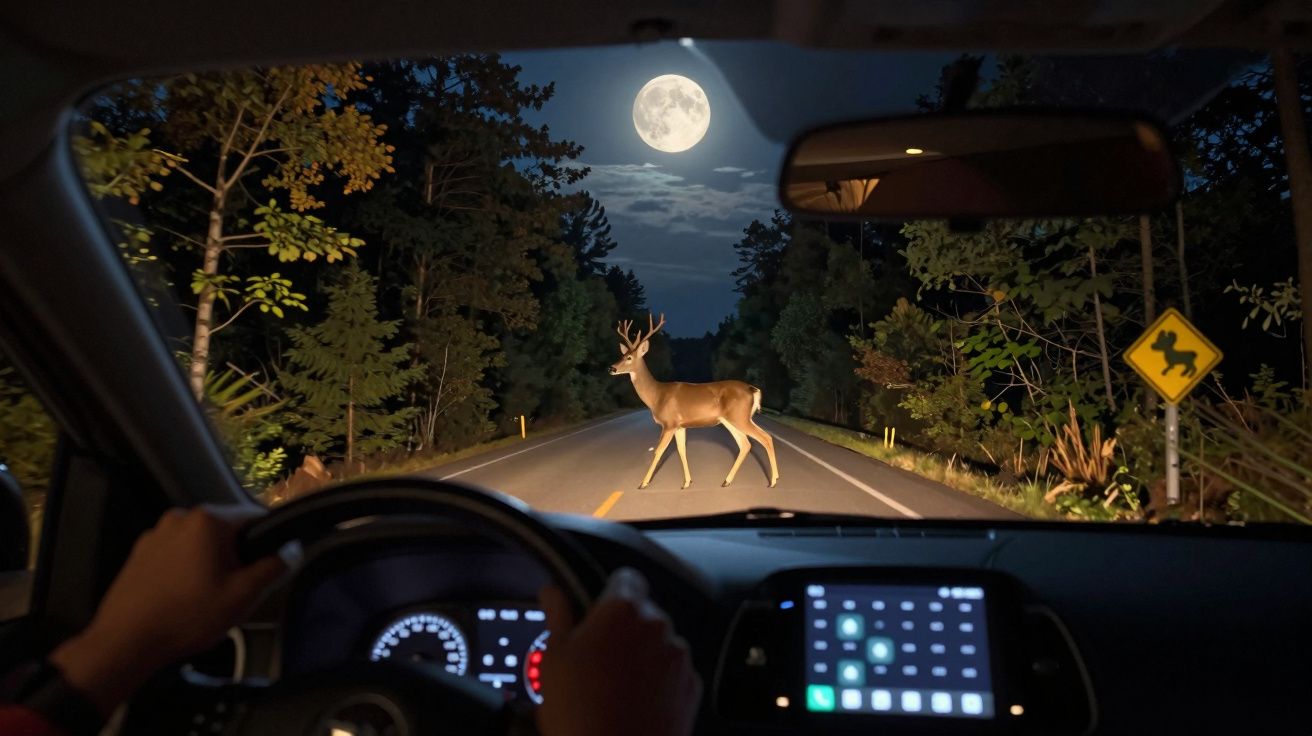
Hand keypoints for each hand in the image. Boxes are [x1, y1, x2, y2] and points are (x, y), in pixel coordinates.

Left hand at [50, 506, 285, 713]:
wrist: (125, 642)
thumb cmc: (189, 615)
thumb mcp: (242, 596)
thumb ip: (273, 569)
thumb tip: (293, 549)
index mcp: (208, 520)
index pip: (253, 518)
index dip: (265, 543)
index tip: (263, 571)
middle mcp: (180, 517)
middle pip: (223, 531)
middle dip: (233, 555)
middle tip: (233, 590)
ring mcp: (154, 534)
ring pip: (197, 543)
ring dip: (206, 562)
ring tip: (204, 597)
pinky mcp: (137, 553)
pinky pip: (173, 554)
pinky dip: (182, 569)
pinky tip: (179, 597)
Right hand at [535, 568, 701, 735]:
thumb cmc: (580, 714)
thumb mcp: (554, 659)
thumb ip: (558, 615)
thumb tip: (552, 591)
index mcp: (622, 611)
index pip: (625, 579)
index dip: (609, 593)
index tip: (596, 611)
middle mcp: (658, 626)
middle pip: (642, 613)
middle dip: (623, 629)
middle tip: (595, 659)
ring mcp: (679, 657)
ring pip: (659, 642)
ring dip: (642, 654)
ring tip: (614, 686)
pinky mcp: (692, 686)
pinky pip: (673, 671)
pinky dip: (659, 680)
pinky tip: (633, 701)